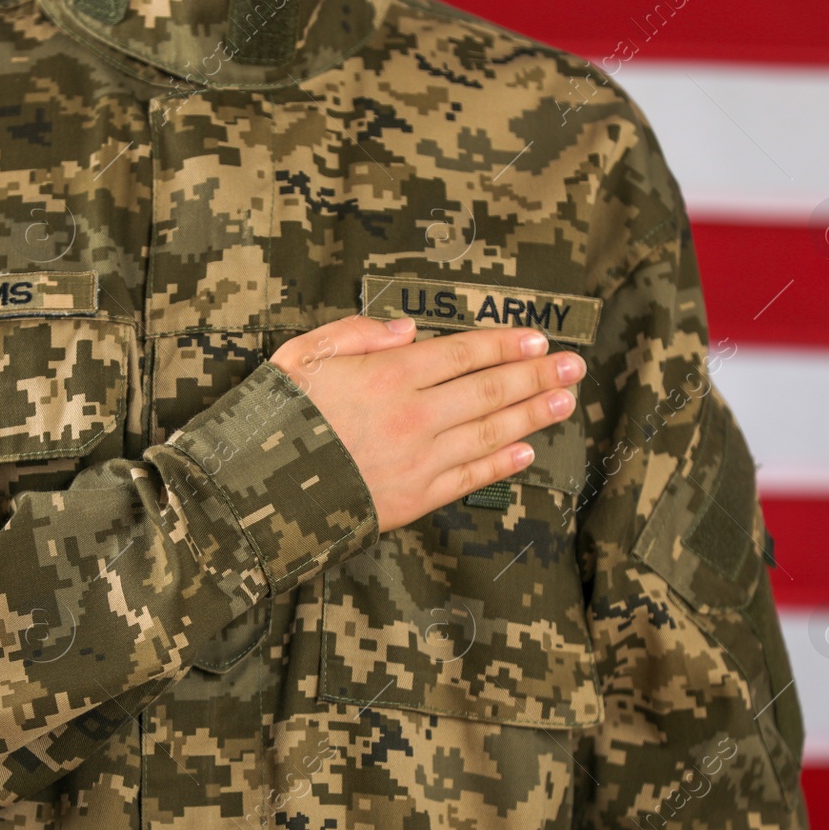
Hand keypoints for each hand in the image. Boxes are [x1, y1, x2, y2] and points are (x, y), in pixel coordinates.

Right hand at [270, 315, 582, 532]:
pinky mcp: (413, 499)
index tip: (538, 337)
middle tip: (574, 365)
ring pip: (489, 432)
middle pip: (489, 389)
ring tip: (565, 402)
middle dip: (537, 375)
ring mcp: (418, 460)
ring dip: (533, 415)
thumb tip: (407, 330)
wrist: (253, 492)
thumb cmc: (272, 419)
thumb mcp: (301, 356)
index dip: (504, 344)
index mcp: (387, 374)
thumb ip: (355, 334)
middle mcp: (413, 415)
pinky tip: (526, 451)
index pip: (463, 353)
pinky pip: (469, 479)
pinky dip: (501, 463)